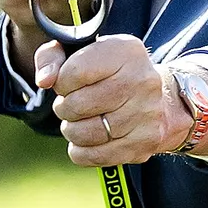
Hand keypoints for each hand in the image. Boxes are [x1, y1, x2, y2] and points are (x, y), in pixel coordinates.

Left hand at [32, 35, 184, 166]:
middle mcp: (143, 81)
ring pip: (84, 134)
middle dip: (65, 108)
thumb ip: (51, 58)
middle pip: (78, 105)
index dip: (60, 83)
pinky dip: (82, 151)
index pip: (73, 73)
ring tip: (79, 122)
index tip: (68, 84)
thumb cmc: (111, 74)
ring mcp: (147, 114)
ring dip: (72, 130)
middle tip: (72, 105)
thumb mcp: (81, 52)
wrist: (163, 99)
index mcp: (126, 51)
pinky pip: (95, 155)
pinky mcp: (145, 142)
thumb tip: (44, 80)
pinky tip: (86, 141)